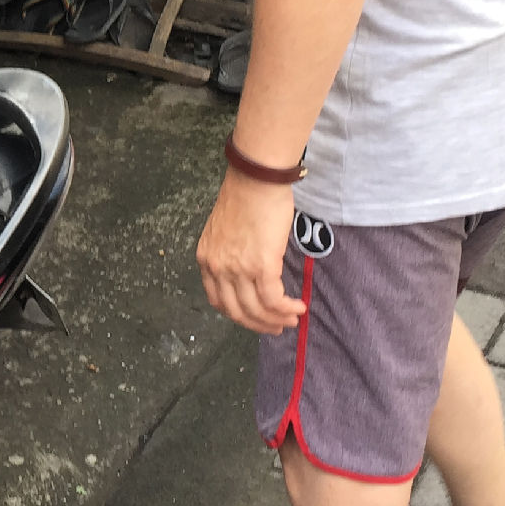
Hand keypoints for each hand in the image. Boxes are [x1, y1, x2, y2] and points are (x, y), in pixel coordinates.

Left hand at [196, 169, 304, 335]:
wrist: (257, 178)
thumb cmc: (246, 196)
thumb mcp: (225, 230)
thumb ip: (231, 253)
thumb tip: (250, 271)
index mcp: (207, 259)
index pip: (218, 300)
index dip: (238, 315)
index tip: (254, 318)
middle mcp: (218, 267)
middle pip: (237, 311)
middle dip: (258, 324)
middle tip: (276, 327)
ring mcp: (238, 269)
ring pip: (256, 309)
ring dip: (276, 319)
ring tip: (292, 318)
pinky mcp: (261, 265)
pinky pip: (273, 299)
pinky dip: (286, 308)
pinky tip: (298, 307)